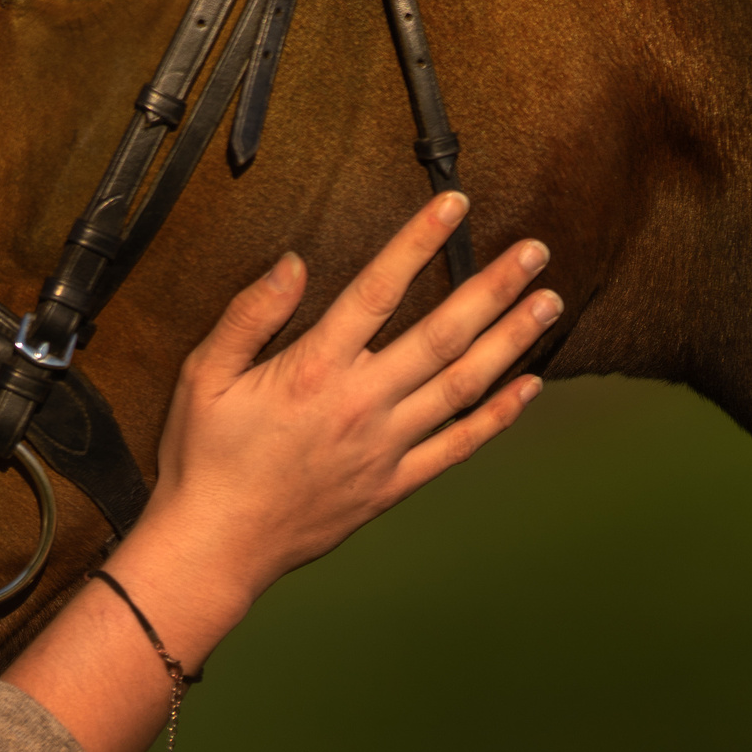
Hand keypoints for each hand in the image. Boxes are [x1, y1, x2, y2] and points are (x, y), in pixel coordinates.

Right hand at [124, 192, 556, 642]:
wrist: (216, 545)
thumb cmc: (203, 458)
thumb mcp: (205, 374)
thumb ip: (251, 314)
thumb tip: (293, 262)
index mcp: (313, 368)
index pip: (378, 290)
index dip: (418, 242)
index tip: (454, 205)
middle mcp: (360, 404)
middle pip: (442, 334)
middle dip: (493, 287)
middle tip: (535, 253)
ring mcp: (384, 447)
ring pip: (462, 386)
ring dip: (510, 341)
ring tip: (548, 303)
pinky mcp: (393, 484)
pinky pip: (457, 448)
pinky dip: (497, 417)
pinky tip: (528, 387)